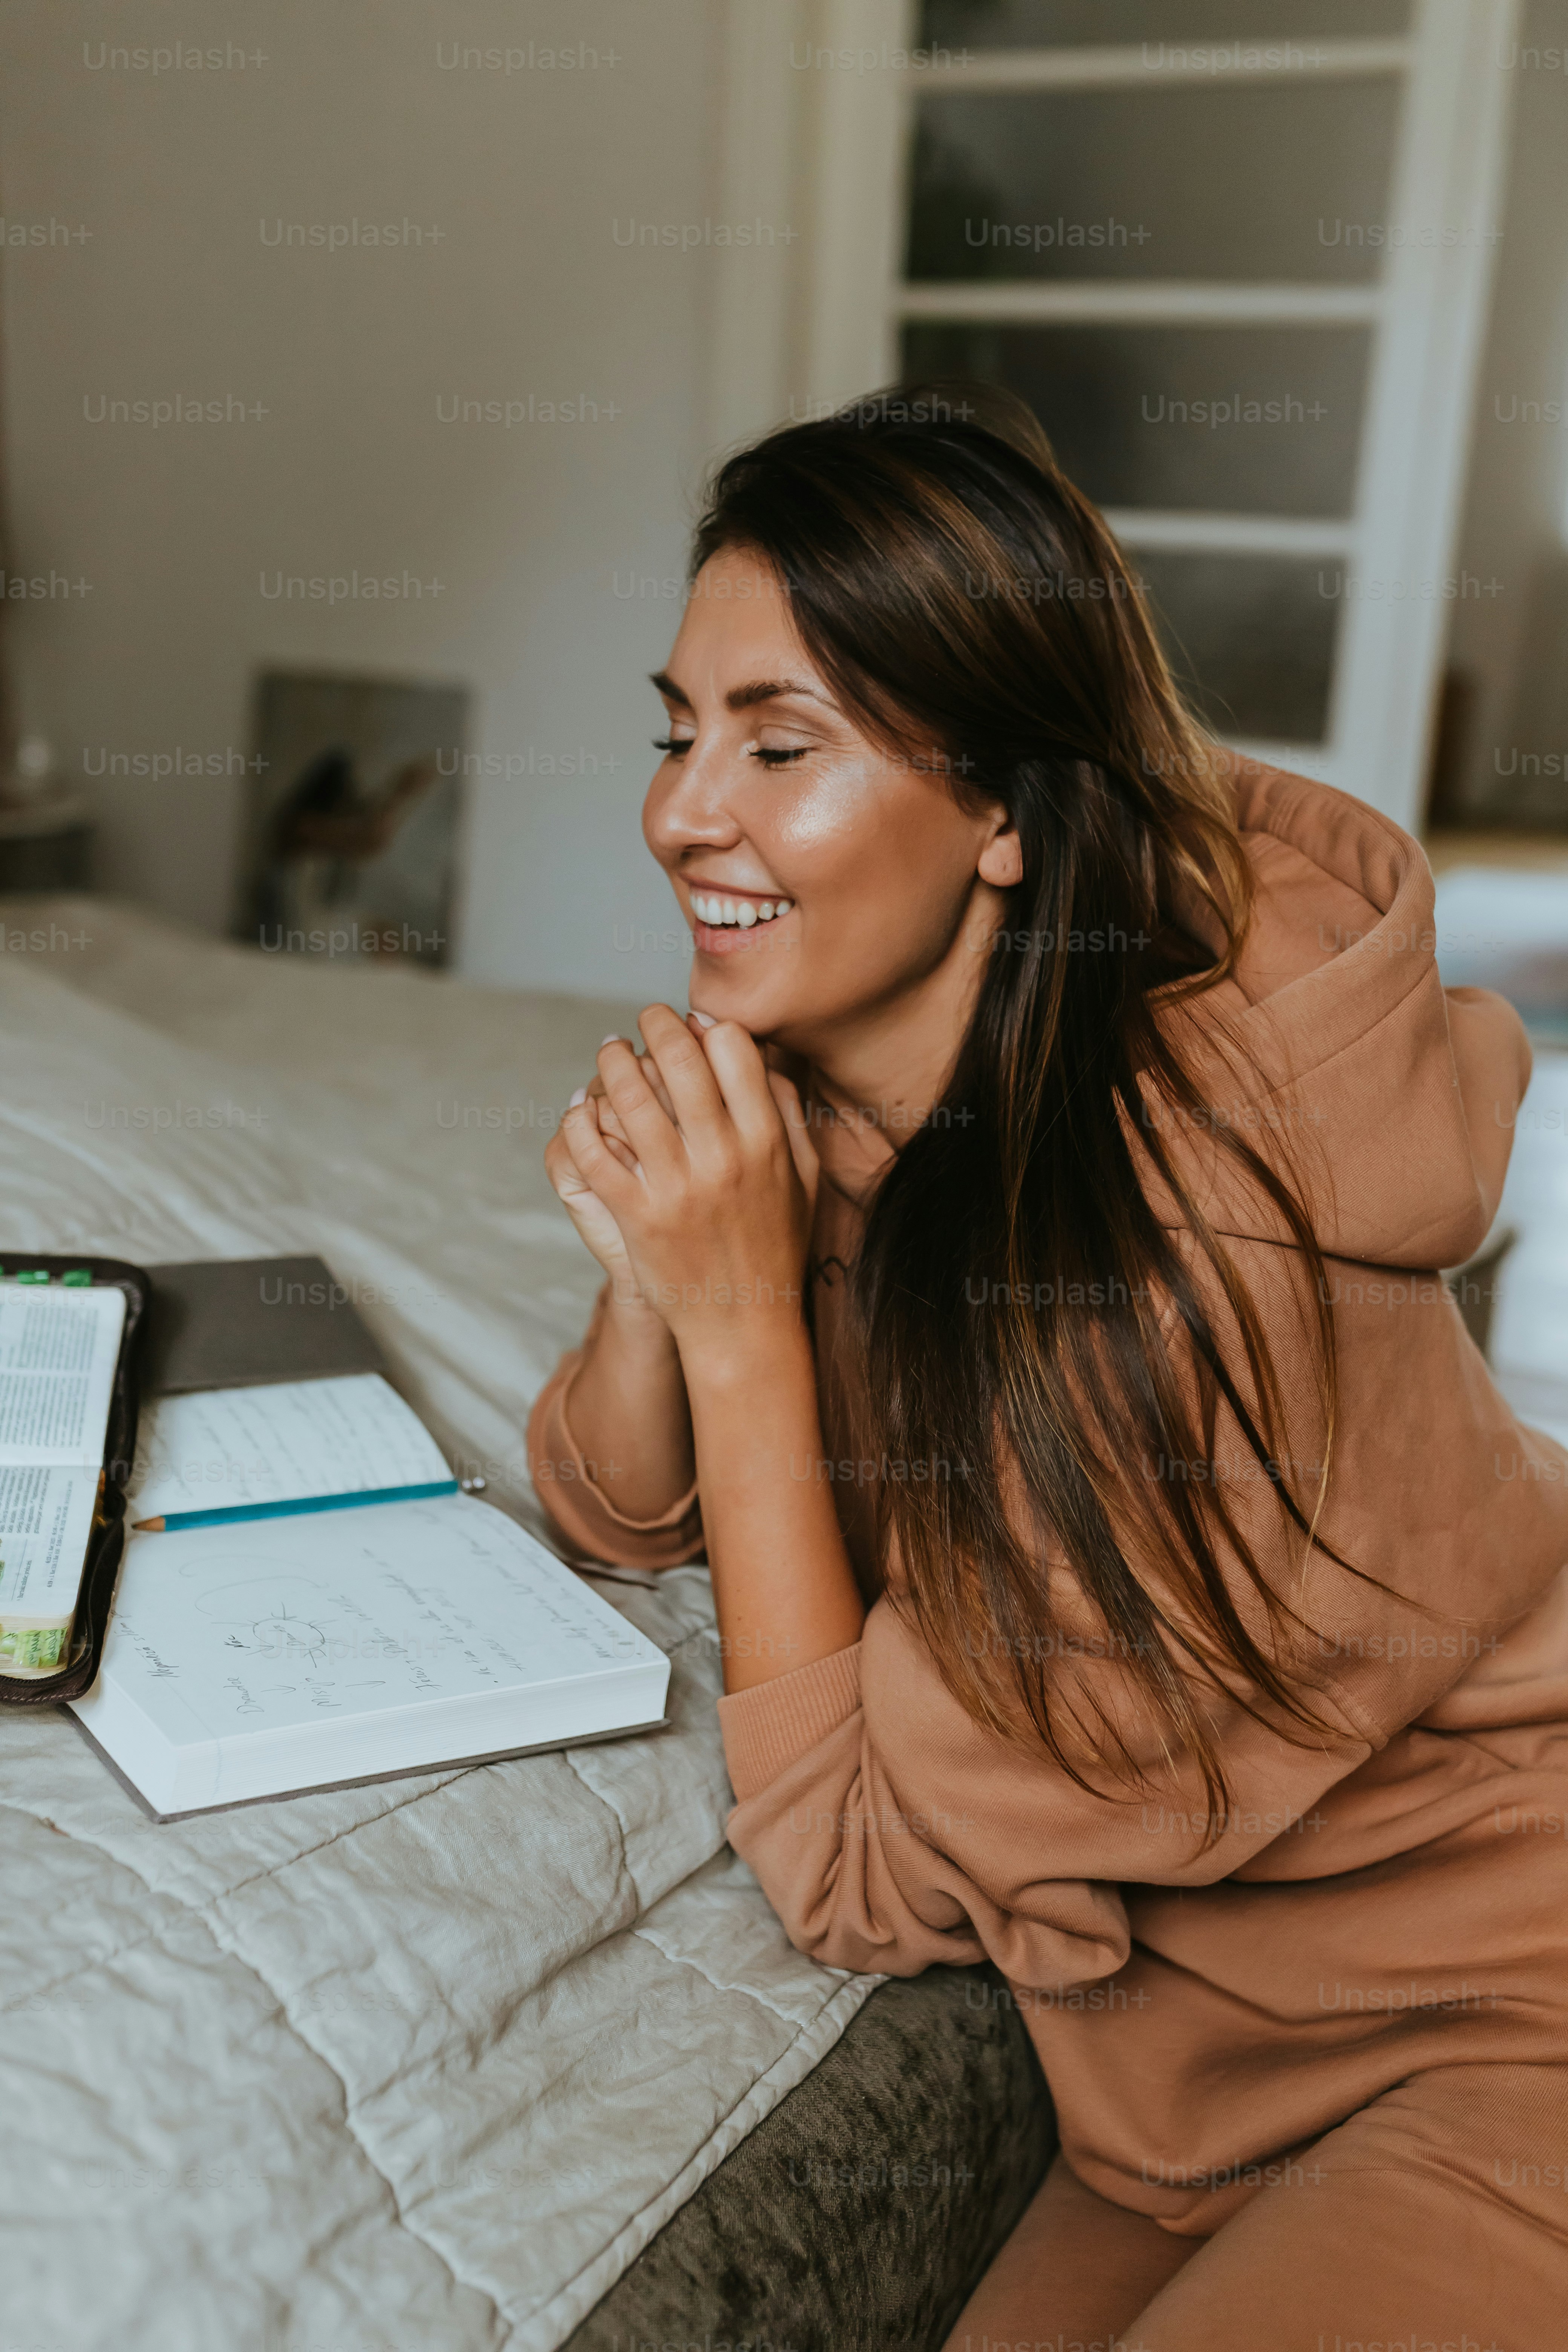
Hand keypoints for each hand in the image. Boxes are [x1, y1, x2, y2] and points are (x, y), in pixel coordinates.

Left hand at [556, 1006, 818, 1365]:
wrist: (743, 1324)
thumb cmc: (775, 1246)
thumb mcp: (804, 1178)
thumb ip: (788, 1114)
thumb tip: (759, 1056)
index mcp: (766, 1142)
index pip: (733, 1050)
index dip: (709, 1024)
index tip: (694, 1022)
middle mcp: (722, 1157)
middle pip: (679, 1059)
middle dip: (656, 1024)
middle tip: (645, 1018)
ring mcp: (675, 1187)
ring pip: (630, 1097)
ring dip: (613, 1061)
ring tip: (610, 1050)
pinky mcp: (636, 1215)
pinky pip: (595, 1150)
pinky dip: (582, 1120)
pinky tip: (583, 1108)